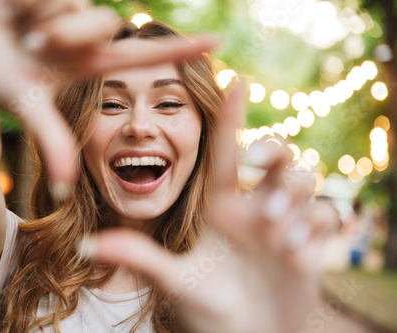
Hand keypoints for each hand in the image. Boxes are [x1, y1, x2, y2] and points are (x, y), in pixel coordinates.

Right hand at [0, 0, 216, 181]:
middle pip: (104, 23)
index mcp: (89, 65)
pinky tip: (13, 8)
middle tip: (32, 45)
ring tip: (19, 30)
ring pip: (77, 3)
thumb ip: (50, 140)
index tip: (217, 44)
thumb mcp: (25, 107)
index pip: (143, 58)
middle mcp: (85, 37)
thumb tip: (64, 188)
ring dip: (42, 17)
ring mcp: (70, 10)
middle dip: (67, 34)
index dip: (179, 51)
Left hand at [86, 84, 336, 332]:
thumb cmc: (206, 311)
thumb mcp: (173, 281)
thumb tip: (87, 245)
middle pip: (275, 156)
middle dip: (272, 151)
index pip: (225, 153)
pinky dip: (313, 224)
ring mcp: (284, 224)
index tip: (233, 80)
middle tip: (256, 165)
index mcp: (221, 207)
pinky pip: (323, 216)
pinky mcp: (309, 244)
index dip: (230, 117)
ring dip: (292, 195)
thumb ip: (138, 258)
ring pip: (303, 180)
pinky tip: (294, 247)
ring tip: (273, 227)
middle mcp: (253, 208)